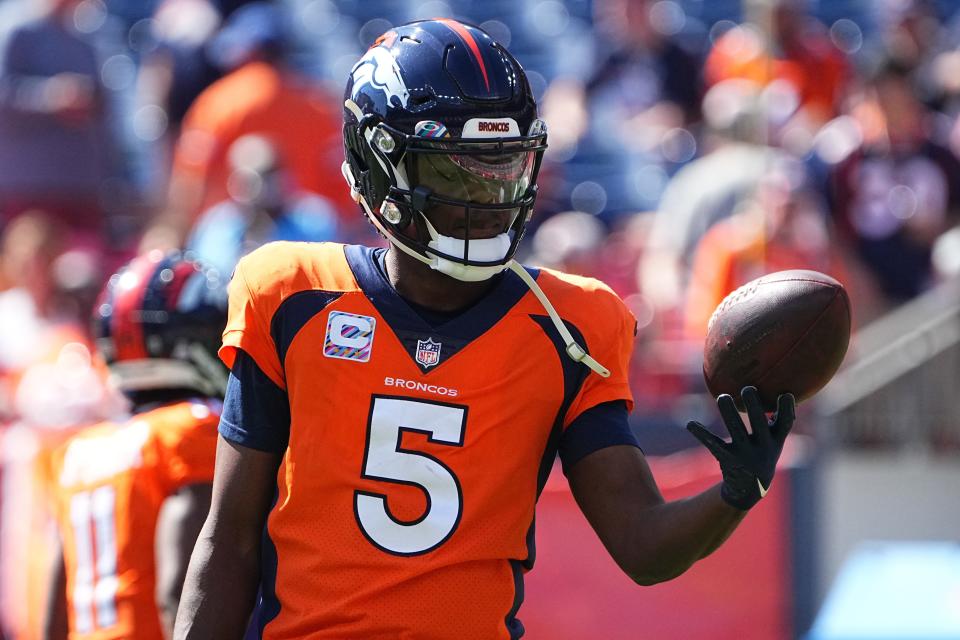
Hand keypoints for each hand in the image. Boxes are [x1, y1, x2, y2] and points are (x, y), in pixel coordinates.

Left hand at [686, 387, 794, 510]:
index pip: (785, 424)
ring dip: (729, 413)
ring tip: (722, 397)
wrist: (749, 489)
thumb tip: (777, 390)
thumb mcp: (772, 441)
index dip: (787, 409)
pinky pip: (713, 444)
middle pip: (760, 424)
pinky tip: (690, 423)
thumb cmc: (761, 455)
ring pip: (736, 430)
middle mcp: (762, 448)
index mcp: (775, 441)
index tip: (785, 393)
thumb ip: (774, 420)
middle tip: (748, 388)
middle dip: (755, 406)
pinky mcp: (727, 459)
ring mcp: (745, 455)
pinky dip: (701, 433)